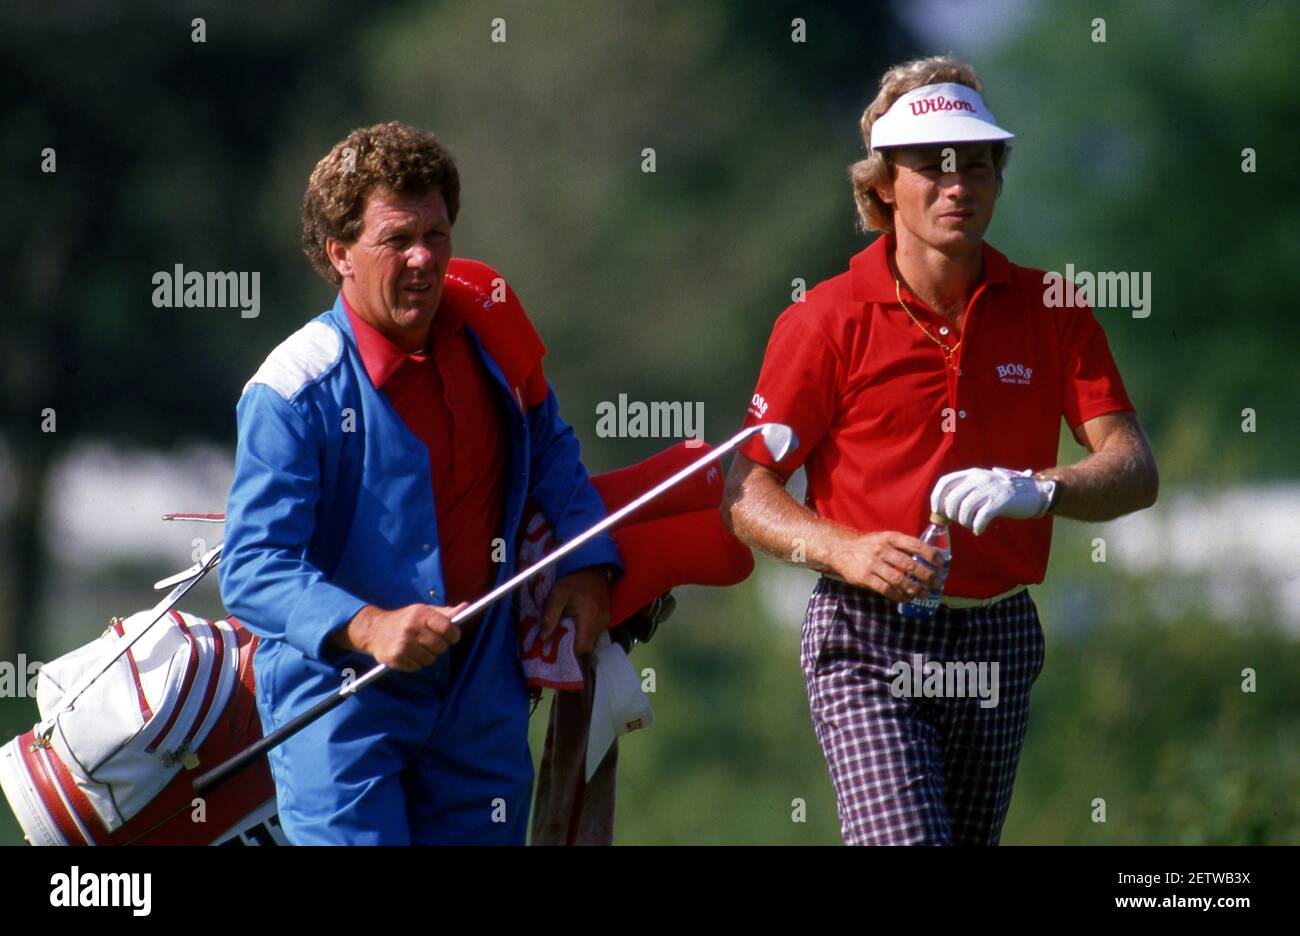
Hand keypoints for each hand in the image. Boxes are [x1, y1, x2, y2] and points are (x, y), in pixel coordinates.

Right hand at [332, 602, 466, 671]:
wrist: (374, 630)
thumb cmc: (406, 620)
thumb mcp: (424, 611)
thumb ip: (446, 613)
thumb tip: (466, 607)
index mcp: (421, 614)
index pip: (447, 627)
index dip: (454, 634)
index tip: (453, 637)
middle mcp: (411, 629)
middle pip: (440, 646)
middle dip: (440, 647)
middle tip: (432, 642)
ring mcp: (403, 645)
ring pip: (430, 659)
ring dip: (427, 656)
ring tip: (418, 647)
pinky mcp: (396, 658)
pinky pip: (417, 667)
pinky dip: (416, 663)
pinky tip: (408, 654)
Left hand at [541, 567, 611, 654]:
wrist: (591, 565)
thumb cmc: (572, 580)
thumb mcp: (556, 596)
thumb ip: (549, 618)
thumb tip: (543, 639)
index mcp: (589, 617)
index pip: (582, 648)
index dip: (570, 651)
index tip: (558, 647)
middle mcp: (601, 621)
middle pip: (587, 645)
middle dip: (572, 644)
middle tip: (559, 637)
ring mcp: (606, 619)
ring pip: (591, 638)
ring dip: (578, 635)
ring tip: (566, 625)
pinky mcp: (606, 616)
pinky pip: (594, 630)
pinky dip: (584, 629)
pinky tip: (575, 619)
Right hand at [831, 531, 946, 603]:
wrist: (841, 550)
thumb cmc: (868, 545)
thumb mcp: (884, 538)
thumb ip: (902, 546)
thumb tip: (927, 557)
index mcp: (890, 537)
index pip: (915, 544)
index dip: (930, 554)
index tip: (941, 563)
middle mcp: (882, 549)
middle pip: (909, 564)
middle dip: (926, 575)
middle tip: (936, 582)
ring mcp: (873, 564)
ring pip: (899, 579)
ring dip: (915, 588)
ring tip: (925, 593)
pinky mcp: (865, 577)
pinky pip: (887, 589)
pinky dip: (899, 596)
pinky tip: (907, 598)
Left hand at [930, 466, 1052, 535]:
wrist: (1031, 492)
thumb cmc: (1002, 494)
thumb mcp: (981, 485)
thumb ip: (965, 492)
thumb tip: (943, 511)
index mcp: (971, 474)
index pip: (944, 482)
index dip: (936, 498)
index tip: (938, 511)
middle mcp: (978, 478)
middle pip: (952, 499)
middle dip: (951, 515)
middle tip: (959, 521)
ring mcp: (989, 489)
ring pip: (964, 509)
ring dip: (964, 522)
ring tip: (971, 525)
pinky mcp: (1000, 501)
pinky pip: (981, 517)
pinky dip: (977, 527)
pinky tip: (979, 530)